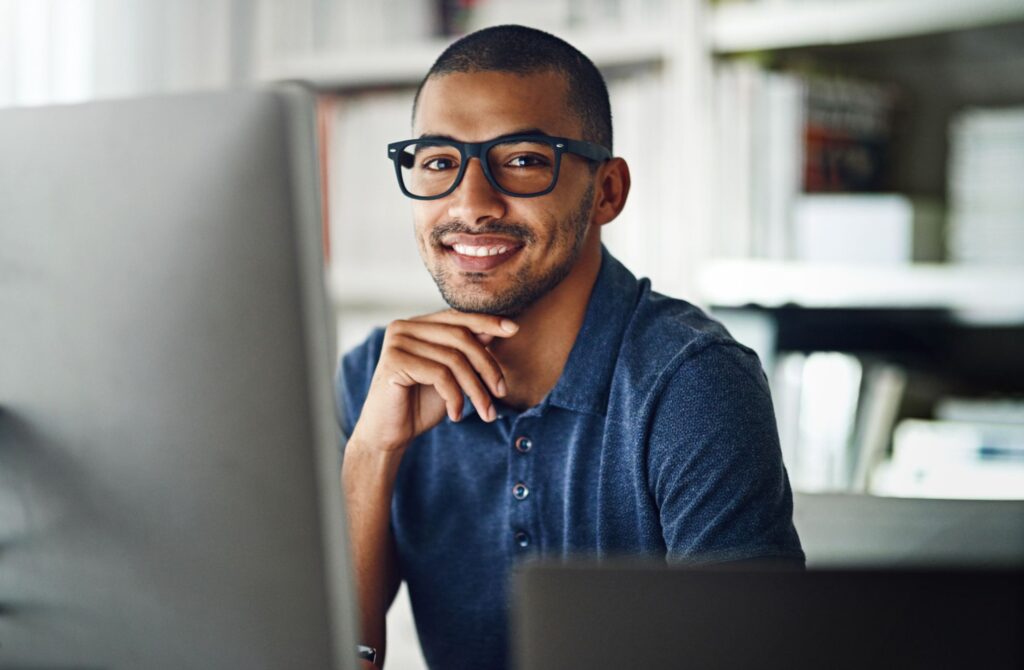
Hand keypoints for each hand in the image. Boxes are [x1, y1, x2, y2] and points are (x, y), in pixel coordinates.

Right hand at [348, 309, 518, 452]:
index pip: (458, 317)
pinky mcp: (393, 361)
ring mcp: (397, 342)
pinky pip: (439, 374)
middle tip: (502, 393)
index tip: (514, 329)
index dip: (487, 321)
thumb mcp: (452, 376)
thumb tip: (496, 329)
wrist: (388, 433)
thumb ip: (467, 351)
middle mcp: (404, 327)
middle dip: (487, 366)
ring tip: (485, 412)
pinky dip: (455, 397)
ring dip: (476, 389)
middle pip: (460, 337)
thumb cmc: (420, 404)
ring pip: (454, 359)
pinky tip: (455, 415)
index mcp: (417, 324)